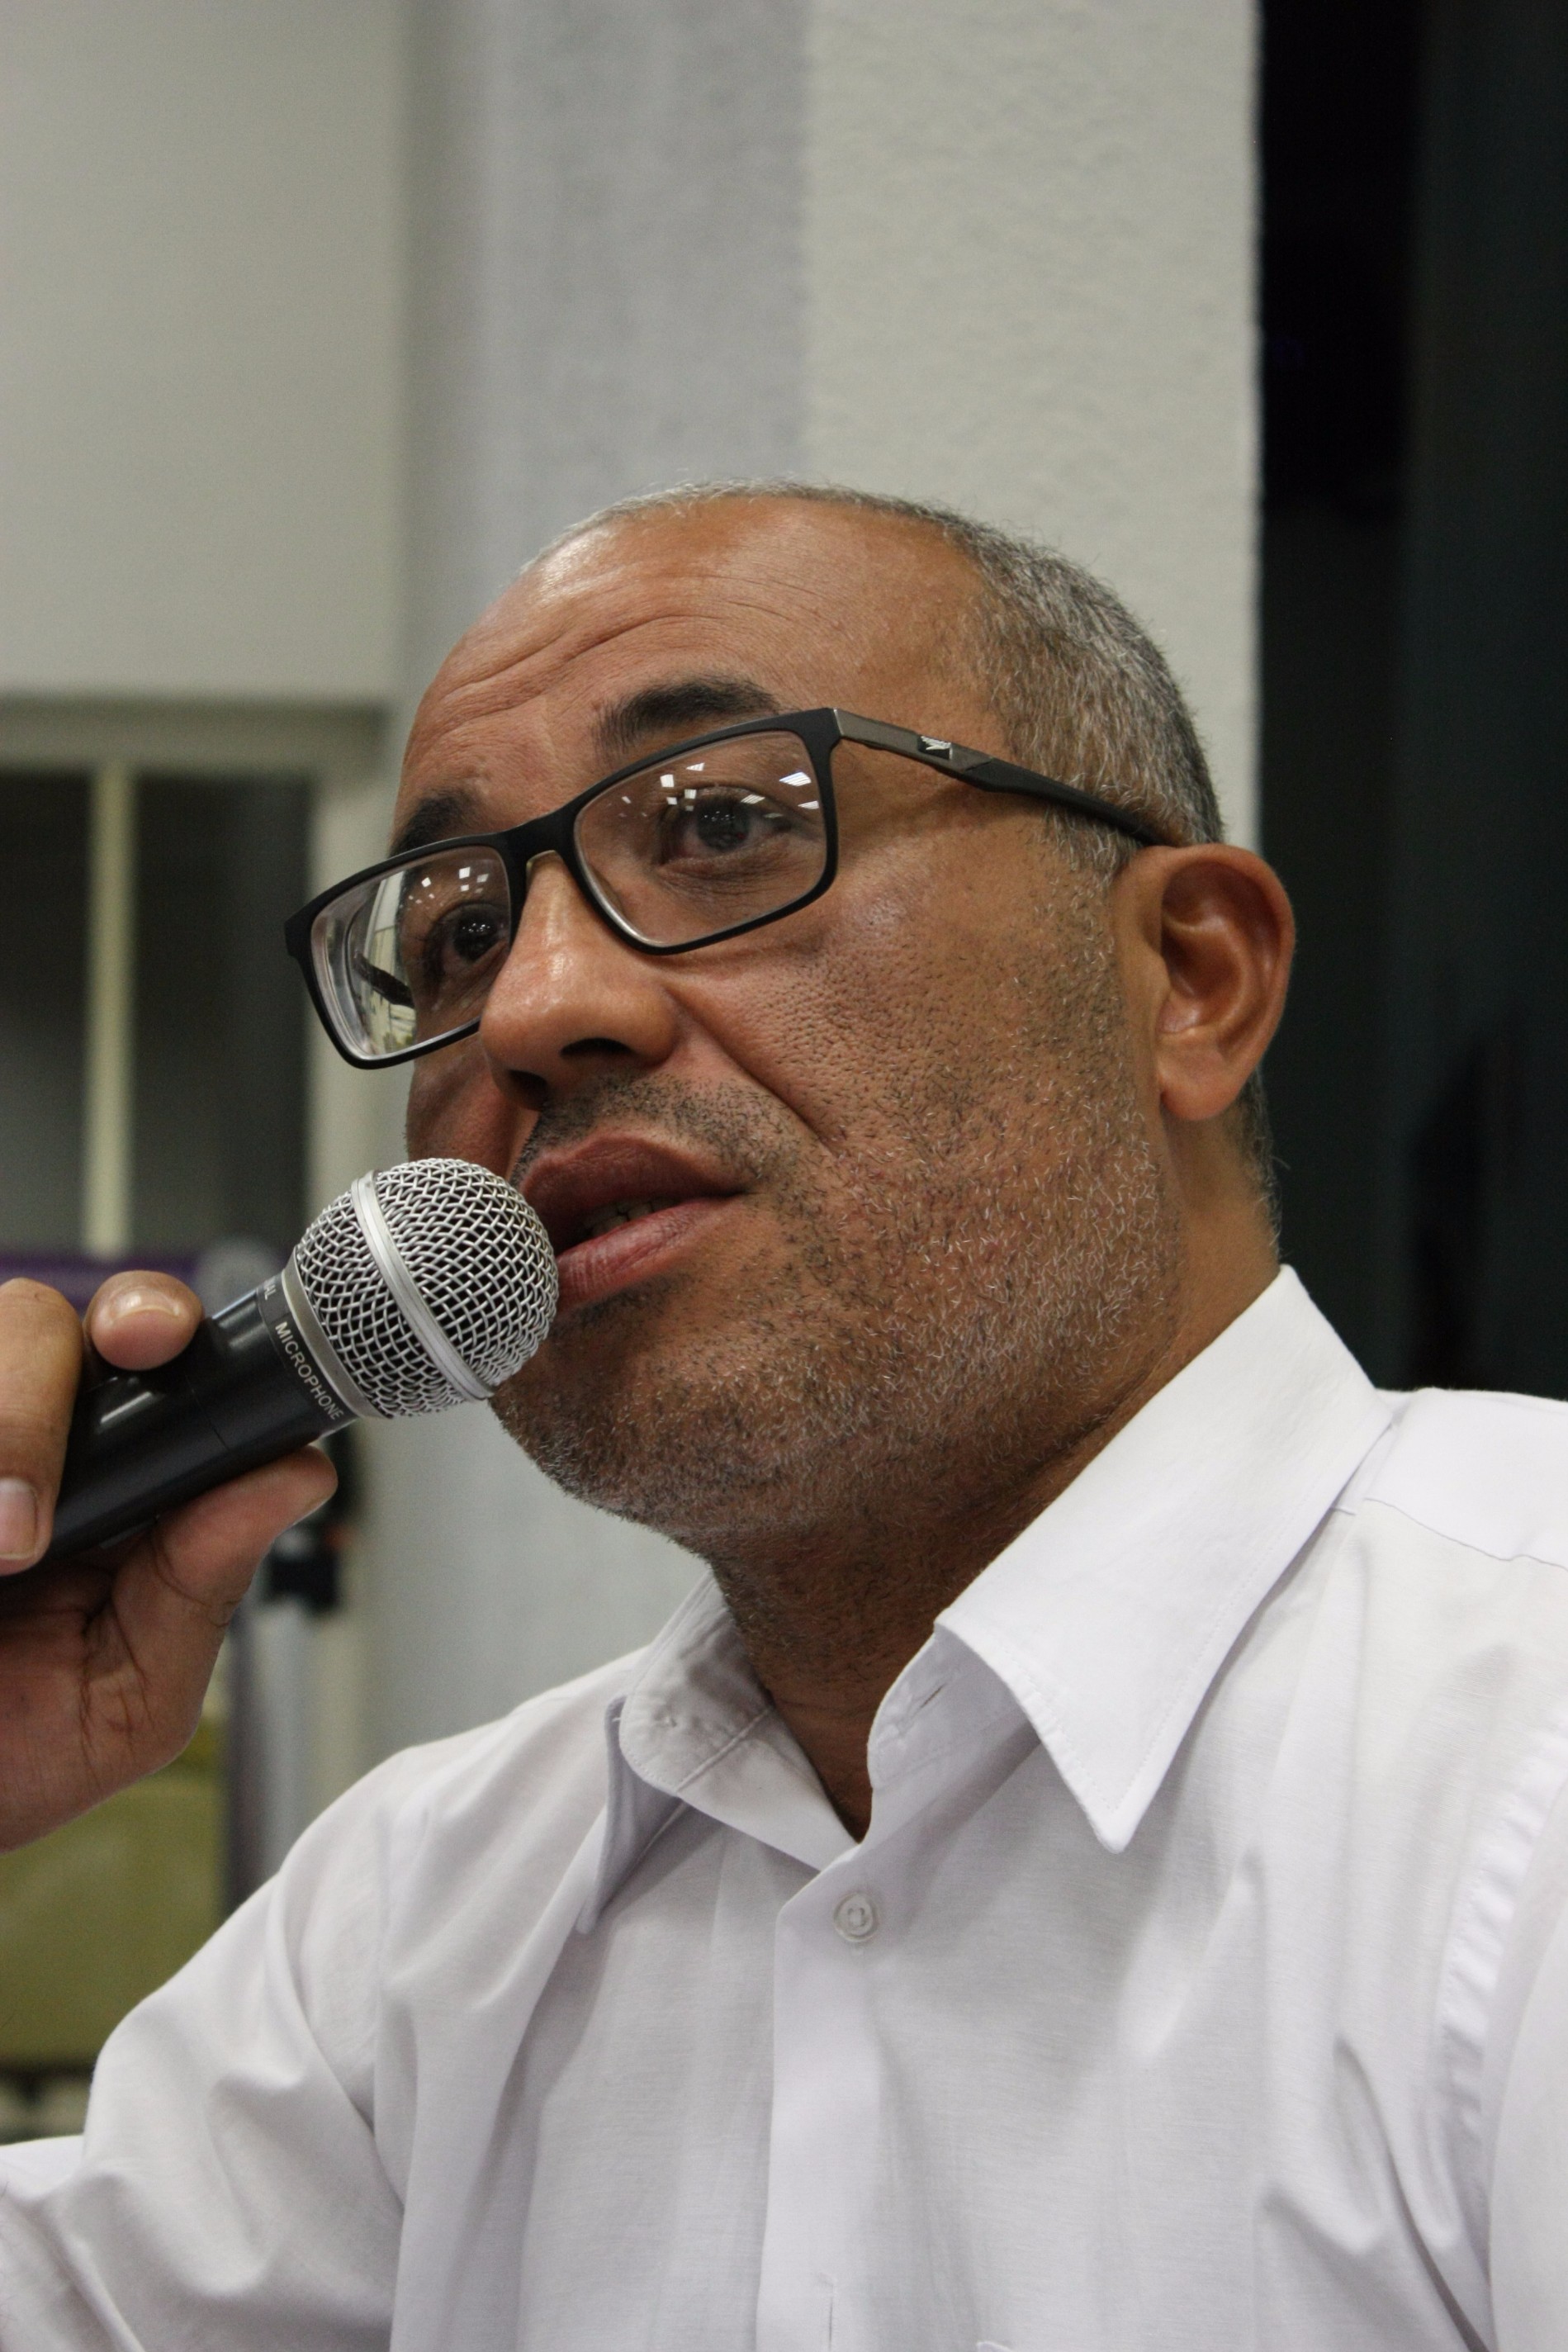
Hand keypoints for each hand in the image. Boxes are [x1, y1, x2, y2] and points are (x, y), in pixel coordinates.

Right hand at [0, 1272, 334, 1853]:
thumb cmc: (7, 1757)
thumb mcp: (127, 1697)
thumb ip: (204, 1585)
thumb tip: (295, 1478)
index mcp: (116, 1487)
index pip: (157, 1360)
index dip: (164, 1325)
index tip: (163, 1342)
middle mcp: (30, 1444)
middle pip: (53, 1321)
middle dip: (61, 1366)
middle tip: (58, 1472)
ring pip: (3, 1330)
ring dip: (12, 1428)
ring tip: (7, 1550)